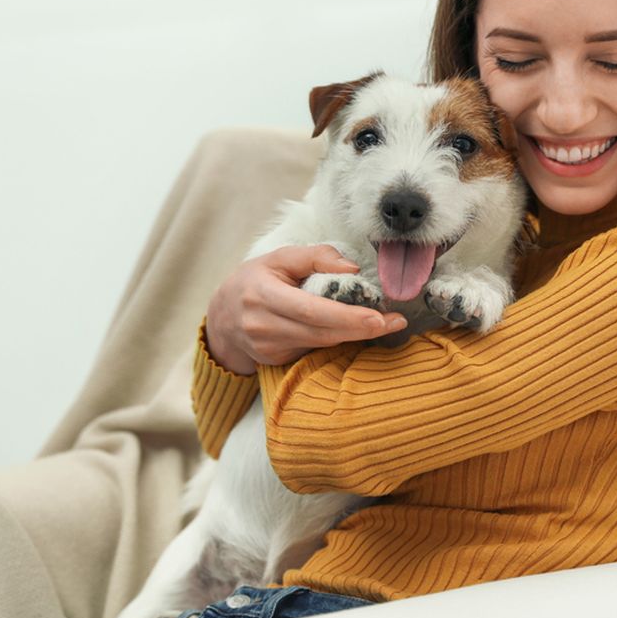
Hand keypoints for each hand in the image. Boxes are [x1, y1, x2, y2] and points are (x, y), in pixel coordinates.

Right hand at [205, 245, 407, 374]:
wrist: (221, 317)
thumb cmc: (254, 280)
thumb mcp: (278, 258)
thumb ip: (315, 257)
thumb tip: (352, 268)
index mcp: (262, 295)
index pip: (311, 310)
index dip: (346, 317)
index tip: (378, 317)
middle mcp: (263, 325)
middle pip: (321, 333)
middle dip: (361, 329)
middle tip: (395, 323)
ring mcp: (268, 348)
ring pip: (320, 344)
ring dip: (354, 336)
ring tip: (385, 324)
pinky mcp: (275, 360)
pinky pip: (313, 349)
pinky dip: (336, 340)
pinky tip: (354, 330)